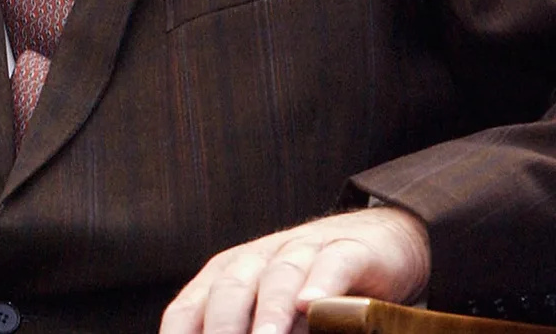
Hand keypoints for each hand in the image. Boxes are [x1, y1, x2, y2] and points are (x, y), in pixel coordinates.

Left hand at [161, 207, 429, 333]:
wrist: (375, 238)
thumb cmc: (308, 288)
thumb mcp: (269, 315)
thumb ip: (246, 332)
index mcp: (225, 277)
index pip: (189, 308)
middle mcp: (255, 260)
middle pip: (228, 292)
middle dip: (220, 328)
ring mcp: (300, 251)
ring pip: (278, 278)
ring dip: (270, 311)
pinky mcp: (347, 251)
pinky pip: (331, 265)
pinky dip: (320, 284)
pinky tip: (311, 305)